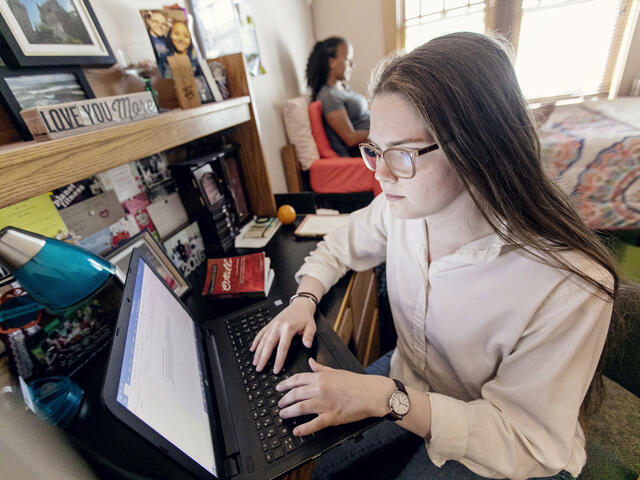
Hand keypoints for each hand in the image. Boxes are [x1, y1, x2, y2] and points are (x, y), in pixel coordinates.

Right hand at [250, 299, 315, 372]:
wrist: (299, 305)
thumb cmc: (305, 317)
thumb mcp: (311, 326)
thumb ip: (309, 336)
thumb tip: (307, 345)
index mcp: (288, 328)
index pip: (282, 347)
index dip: (279, 359)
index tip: (276, 369)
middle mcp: (278, 326)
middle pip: (268, 344)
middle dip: (263, 358)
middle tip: (259, 368)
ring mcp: (273, 325)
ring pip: (262, 340)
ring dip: (258, 352)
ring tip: (255, 363)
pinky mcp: (270, 324)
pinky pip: (261, 333)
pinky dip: (255, 342)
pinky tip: (252, 349)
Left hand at [276, 358, 392, 435]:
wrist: (371, 393)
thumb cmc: (356, 382)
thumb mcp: (336, 371)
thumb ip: (320, 368)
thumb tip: (310, 362)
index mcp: (321, 377)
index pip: (297, 379)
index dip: (285, 384)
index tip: (278, 389)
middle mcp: (320, 389)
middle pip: (295, 394)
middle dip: (284, 400)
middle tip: (279, 405)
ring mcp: (325, 404)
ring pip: (300, 408)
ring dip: (289, 412)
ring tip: (283, 415)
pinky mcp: (332, 417)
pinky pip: (314, 424)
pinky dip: (304, 429)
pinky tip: (296, 431)